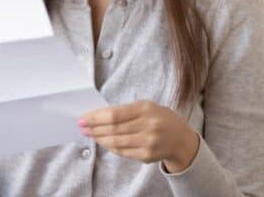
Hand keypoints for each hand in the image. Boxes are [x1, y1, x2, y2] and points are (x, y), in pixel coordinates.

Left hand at [78, 100, 199, 171]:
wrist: (180, 138)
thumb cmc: (159, 118)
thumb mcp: (146, 107)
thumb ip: (125, 111)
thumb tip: (98, 116)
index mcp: (146, 109)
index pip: (114, 114)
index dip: (96, 117)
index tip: (83, 118)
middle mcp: (148, 125)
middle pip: (113, 129)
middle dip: (94, 128)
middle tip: (82, 127)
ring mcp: (148, 142)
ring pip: (116, 142)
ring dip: (100, 139)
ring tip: (91, 135)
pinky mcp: (147, 156)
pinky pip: (122, 152)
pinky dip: (110, 147)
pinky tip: (104, 142)